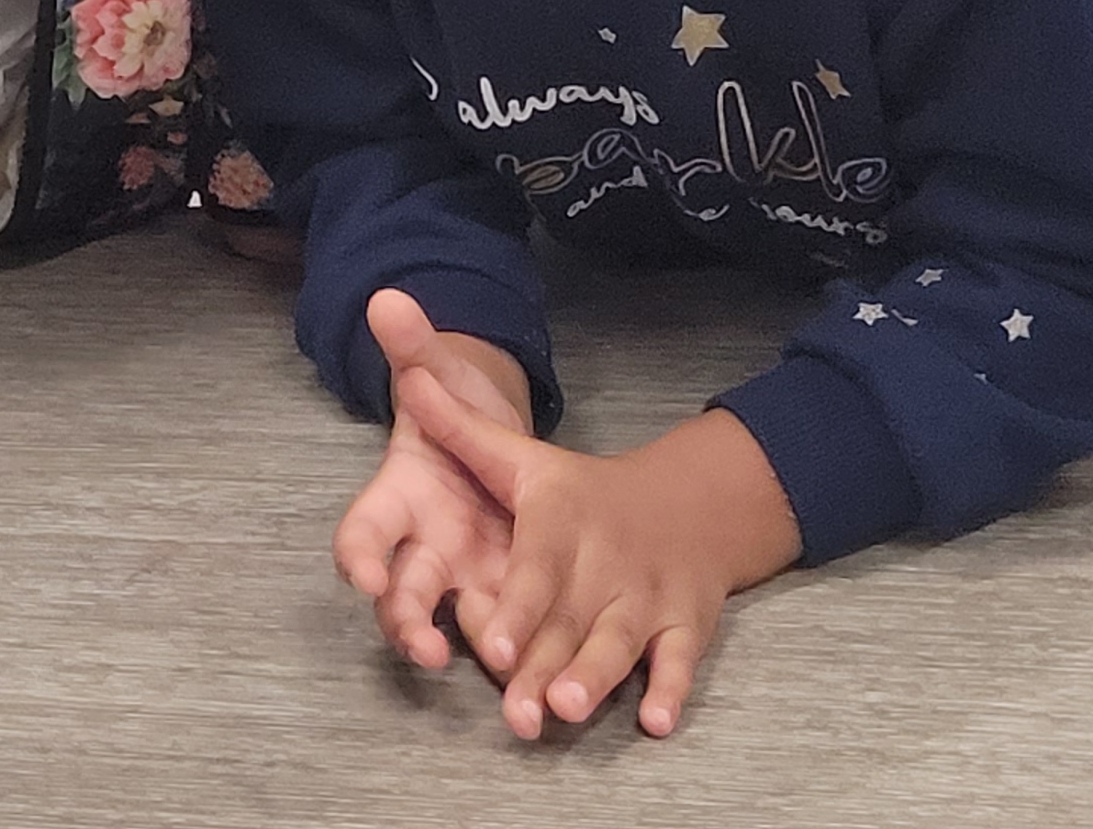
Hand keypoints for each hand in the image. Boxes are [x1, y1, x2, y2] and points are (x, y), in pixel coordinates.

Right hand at [333, 289, 532, 671]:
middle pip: (402, 596)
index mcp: (400, 500)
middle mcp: (426, 549)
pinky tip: (560, 686)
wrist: (506, 446)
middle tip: (423, 647)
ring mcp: (471, 581)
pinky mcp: (516, 603)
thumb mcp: (444, 375)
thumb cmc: (461, 411)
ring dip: (471, 653)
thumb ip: (417, 347)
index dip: (358, 556)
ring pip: (457, 626)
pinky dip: (535, 663)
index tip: (363, 576)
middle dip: (407, 623)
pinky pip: (516, 637)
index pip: (361, 532)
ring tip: (497, 682)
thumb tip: (387, 297)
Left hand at [395, 361, 802, 740]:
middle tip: (515, 713)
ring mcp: (648, 595)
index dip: (515, 607)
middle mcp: (605, 560)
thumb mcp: (521, 454)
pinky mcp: (685, 624)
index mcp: (560, 519)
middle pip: (569, 619)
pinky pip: (680, 660)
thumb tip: (405, 370)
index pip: (534, 567)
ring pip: (618, 644)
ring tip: (566, 711)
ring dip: (596, 679)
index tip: (490, 643)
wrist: (687, 501)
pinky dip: (671, 689)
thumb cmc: (580, 490)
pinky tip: (655, 723)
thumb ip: (457, 427)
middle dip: (542, 665)